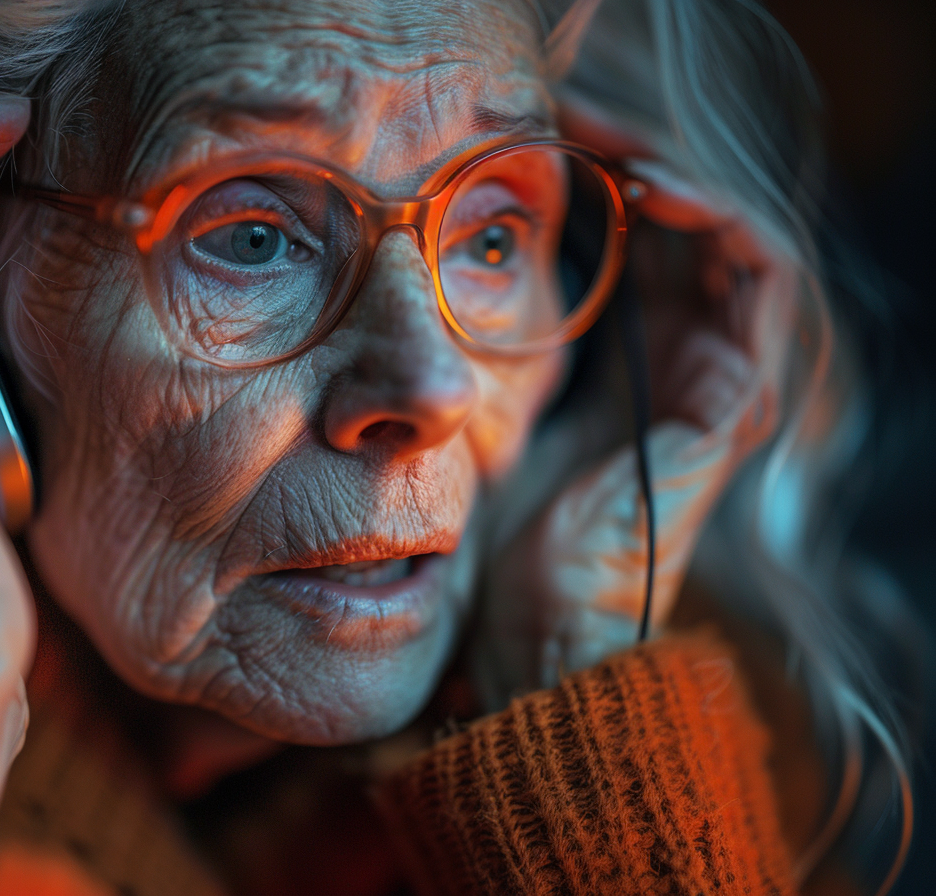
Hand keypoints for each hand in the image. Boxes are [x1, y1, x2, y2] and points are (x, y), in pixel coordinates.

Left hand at [472, 114, 793, 709]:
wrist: (535, 634)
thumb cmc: (500, 540)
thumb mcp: (495, 420)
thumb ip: (498, 355)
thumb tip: (440, 285)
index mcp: (635, 367)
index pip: (647, 246)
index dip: (610, 182)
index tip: (546, 138)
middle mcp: (686, 365)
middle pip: (689, 232)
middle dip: (639, 162)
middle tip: (576, 116)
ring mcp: (718, 381)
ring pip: (732, 240)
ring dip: (681, 175)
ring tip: (616, 137)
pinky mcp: (732, 402)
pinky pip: (759, 282)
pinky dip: (720, 220)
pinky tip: (657, 187)